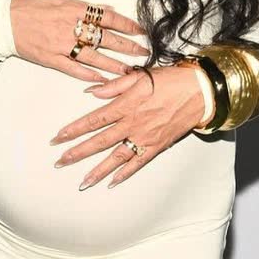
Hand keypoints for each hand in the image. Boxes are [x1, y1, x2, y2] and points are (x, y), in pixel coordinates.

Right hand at [10, 0, 150, 80]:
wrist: (3, 20)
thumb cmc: (30, 5)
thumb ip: (85, 5)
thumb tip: (108, 9)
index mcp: (73, 9)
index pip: (107, 18)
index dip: (126, 24)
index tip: (140, 30)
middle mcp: (69, 27)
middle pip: (105, 38)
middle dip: (127, 46)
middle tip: (143, 53)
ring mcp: (60, 45)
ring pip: (93, 57)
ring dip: (113, 65)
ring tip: (129, 71)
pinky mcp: (50, 59)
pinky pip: (73, 69)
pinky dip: (89, 75)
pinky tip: (102, 80)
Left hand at [49, 63, 208, 189]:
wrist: (200, 92)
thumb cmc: (171, 80)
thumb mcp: (140, 76)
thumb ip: (114, 86)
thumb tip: (91, 92)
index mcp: (126, 104)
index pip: (93, 119)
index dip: (74, 129)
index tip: (58, 138)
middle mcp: (132, 123)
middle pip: (99, 141)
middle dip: (78, 152)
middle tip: (60, 162)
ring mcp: (144, 137)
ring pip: (116, 157)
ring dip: (97, 170)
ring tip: (82, 182)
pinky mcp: (157, 146)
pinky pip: (138, 163)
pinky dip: (125, 174)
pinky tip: (111, 182)